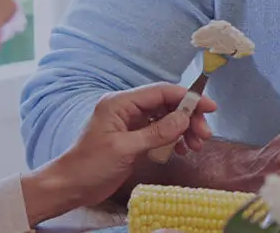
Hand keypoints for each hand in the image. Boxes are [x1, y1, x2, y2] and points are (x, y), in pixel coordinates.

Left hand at [27, 84, 217, 220]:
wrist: (70, 186)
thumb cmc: (89, 165)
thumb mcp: (124, 149)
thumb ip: (156, 133)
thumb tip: (183, 119)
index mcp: (120, 103)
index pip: (160, 92)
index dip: (187, 97)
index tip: (209, 108)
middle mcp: (127, 109)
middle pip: (166, 105)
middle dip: (188, 117)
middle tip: (204, 135)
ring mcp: (131, 124)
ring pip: (166, 119)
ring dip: (183, 130)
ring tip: (196, 146)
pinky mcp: (134, 139)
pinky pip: (160, 133)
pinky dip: (173, 140)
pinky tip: (181, 150)